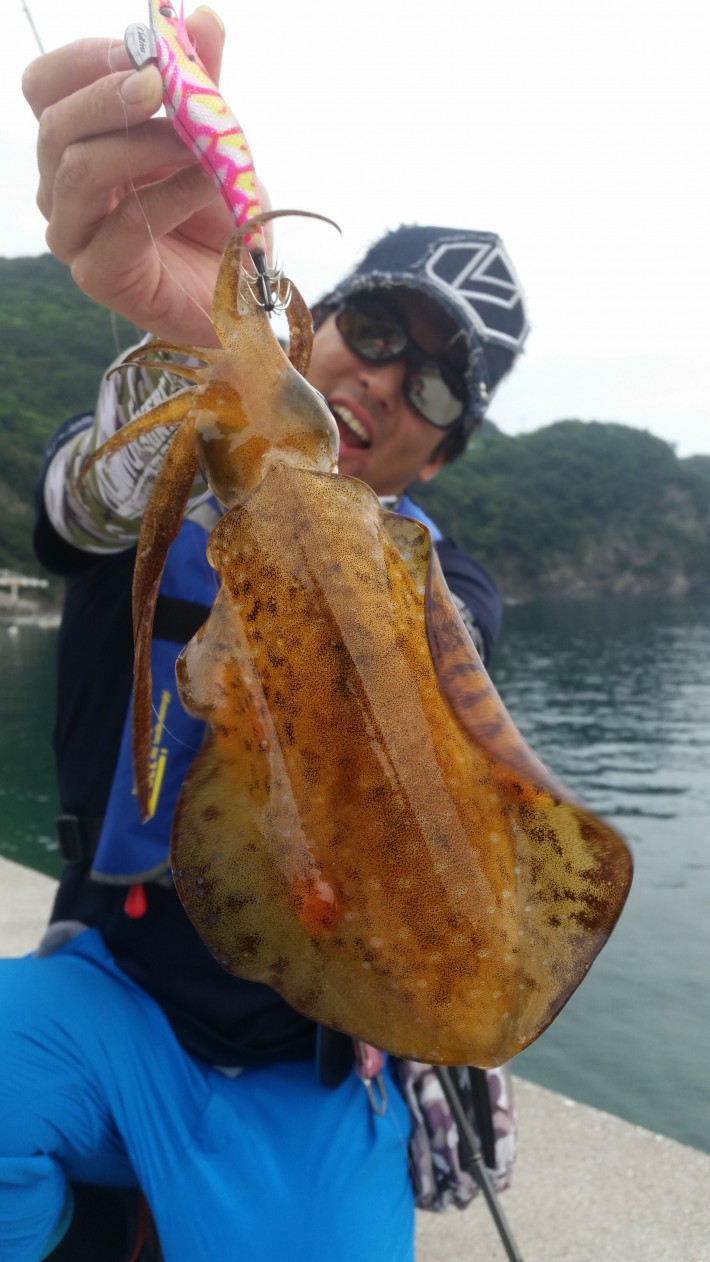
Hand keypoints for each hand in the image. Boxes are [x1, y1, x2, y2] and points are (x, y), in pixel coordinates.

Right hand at [22, 9, 259, 344]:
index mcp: (77, 142)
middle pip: (55, 126)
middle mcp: (62, 187)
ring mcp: (74, 235)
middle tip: (161, 83)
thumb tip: (200, 17)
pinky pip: (123, 223)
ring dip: (143, 145)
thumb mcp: (215, 136)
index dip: (84, 61)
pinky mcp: (99, 275)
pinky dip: (170, 194)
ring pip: (78, 170)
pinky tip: (208, 181)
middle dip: (109, 96)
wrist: (244, 290)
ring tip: (199, 142)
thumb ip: (203, 82)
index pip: (45, 87)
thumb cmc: (218, 214)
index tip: (139, 49)